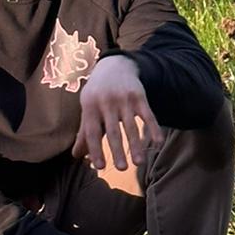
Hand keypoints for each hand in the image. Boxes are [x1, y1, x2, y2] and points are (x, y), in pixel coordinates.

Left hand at [72, 54, 165, 172]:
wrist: (114, 66)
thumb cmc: (98, 93)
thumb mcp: (88, 108)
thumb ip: (84, 132)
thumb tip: (76, 156)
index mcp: (90, 106)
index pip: (92, 131)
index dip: (95, 149)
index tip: (100, 166)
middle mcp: (106, 102)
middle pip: (112, 130)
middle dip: (117, 150)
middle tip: (121, 169)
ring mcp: (124, 99)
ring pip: (131, 126)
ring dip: (136, 145)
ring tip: (140, 162)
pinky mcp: (139, 96)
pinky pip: (148, 115)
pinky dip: (154, 129)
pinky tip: (157, 143)